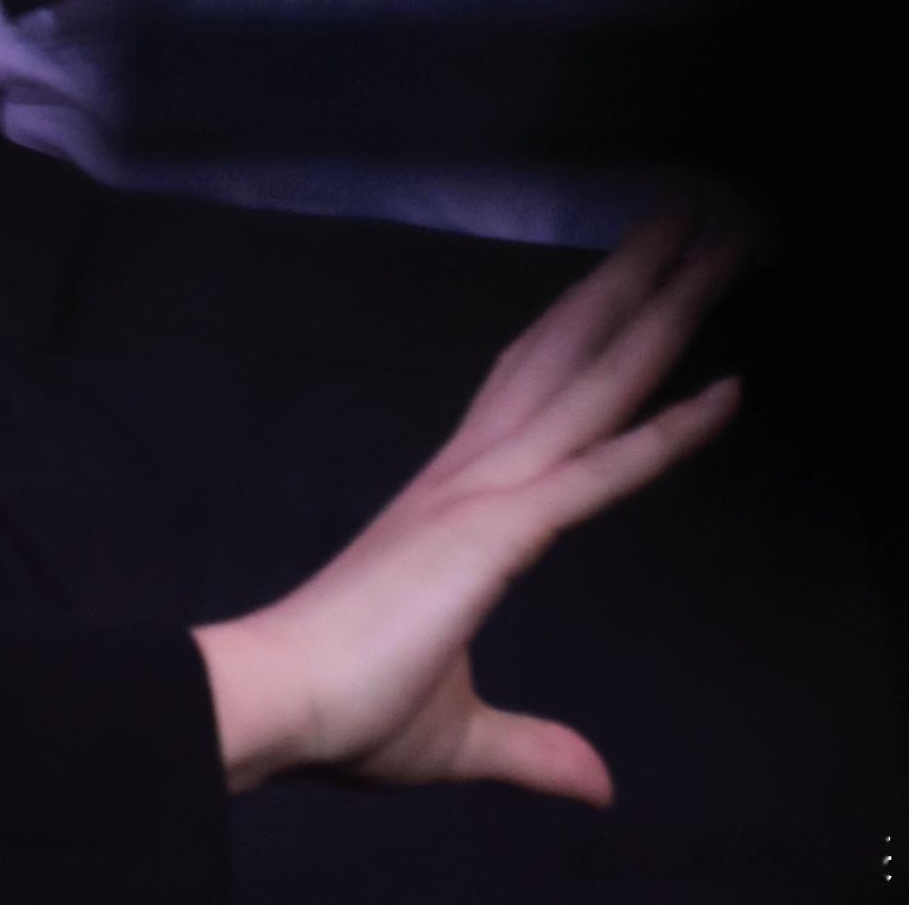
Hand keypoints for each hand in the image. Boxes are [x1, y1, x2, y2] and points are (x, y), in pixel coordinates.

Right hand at [193, 208, 741, 803]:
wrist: (277, 701)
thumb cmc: (346, 706)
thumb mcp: (462, 735)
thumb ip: (534, 747)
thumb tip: (597, 780)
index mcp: (459, 499)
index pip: (540, 392)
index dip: (593, 332)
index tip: (640, 279)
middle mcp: (476, 472)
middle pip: (571, 354)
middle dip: (636, 284)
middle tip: (694, 219)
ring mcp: (488, 491)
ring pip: (594, 382)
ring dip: (661, 313)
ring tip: (714, 249)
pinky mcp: (499, 529)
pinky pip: (603, 470)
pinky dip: (666, 432)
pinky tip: (724, 395)